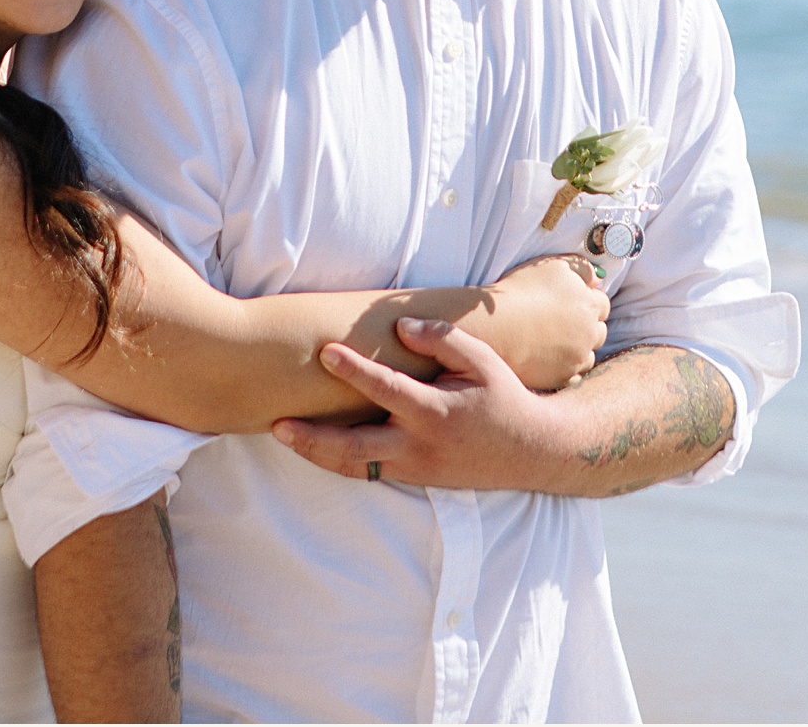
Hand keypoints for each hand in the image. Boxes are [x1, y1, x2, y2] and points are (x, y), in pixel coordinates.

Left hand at [272, 318, 562, 491]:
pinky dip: (336, 461)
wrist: (530, 453)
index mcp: (436, 413)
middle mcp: (419, 446)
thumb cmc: (503, 398)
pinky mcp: (413, 479)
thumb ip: (442, 340)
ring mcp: (413, 468)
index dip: (355, 370)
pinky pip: (367, 472)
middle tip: (277, 423)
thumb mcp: (483, 361)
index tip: (326, 351)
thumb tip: (401, 327)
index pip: (387, 390)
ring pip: (354, 468)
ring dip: (315, 454)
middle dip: (313, 438)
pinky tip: (311, 446)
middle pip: (354, 448)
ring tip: (281, 434)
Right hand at [485, 254, 609, 390]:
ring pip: (588, 356)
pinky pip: (574, 376)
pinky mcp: (563, 377)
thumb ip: (582, 269)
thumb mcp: (553, 267)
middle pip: (599, 331)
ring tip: (553, 343)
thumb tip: (598, 279)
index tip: (570, 303)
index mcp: (589, 305)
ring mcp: (577, 358)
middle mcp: (589, 333)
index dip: (587, 302)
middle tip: (562, 323)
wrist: (495, 327)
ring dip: (578, 350)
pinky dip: (566, 369)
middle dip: (586, 327)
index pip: (602, 304)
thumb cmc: (520, 292)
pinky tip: (549, 360)